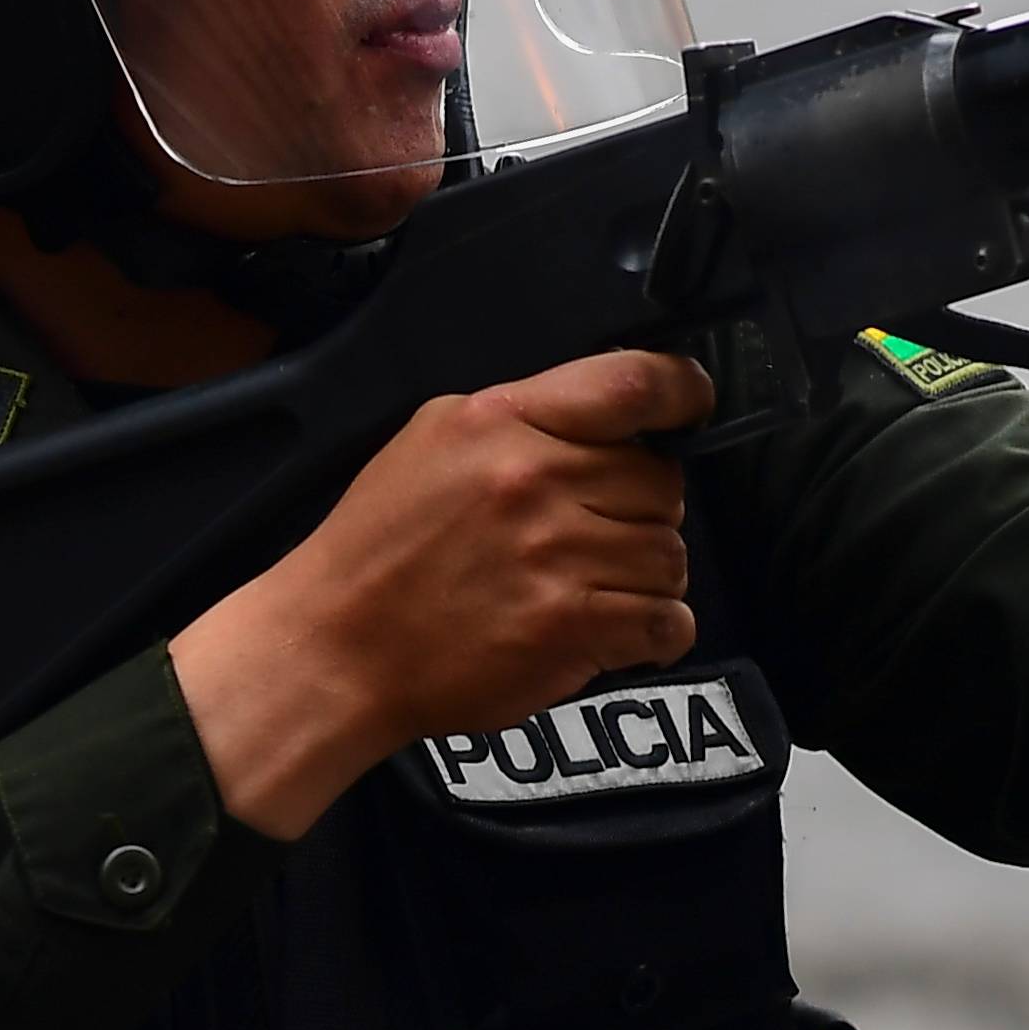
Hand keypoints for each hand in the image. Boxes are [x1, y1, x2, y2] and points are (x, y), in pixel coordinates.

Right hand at [168, 350, 712, 839]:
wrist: (336, 646)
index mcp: (503, 420)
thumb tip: (603, 417)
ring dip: (645, 574)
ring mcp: (558, 557)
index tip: (692, 406)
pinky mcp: (570, 628)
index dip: (683, 391)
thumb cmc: (379, 545)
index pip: (632, 383)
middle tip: (595, 530)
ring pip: (670, 553)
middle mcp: (537, 481)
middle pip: (663, 480)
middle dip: (642, 507)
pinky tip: (617, 628)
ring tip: (594, 584)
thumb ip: (521, 419)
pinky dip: (657, 630)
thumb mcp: (432, 439)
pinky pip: (668, 621)